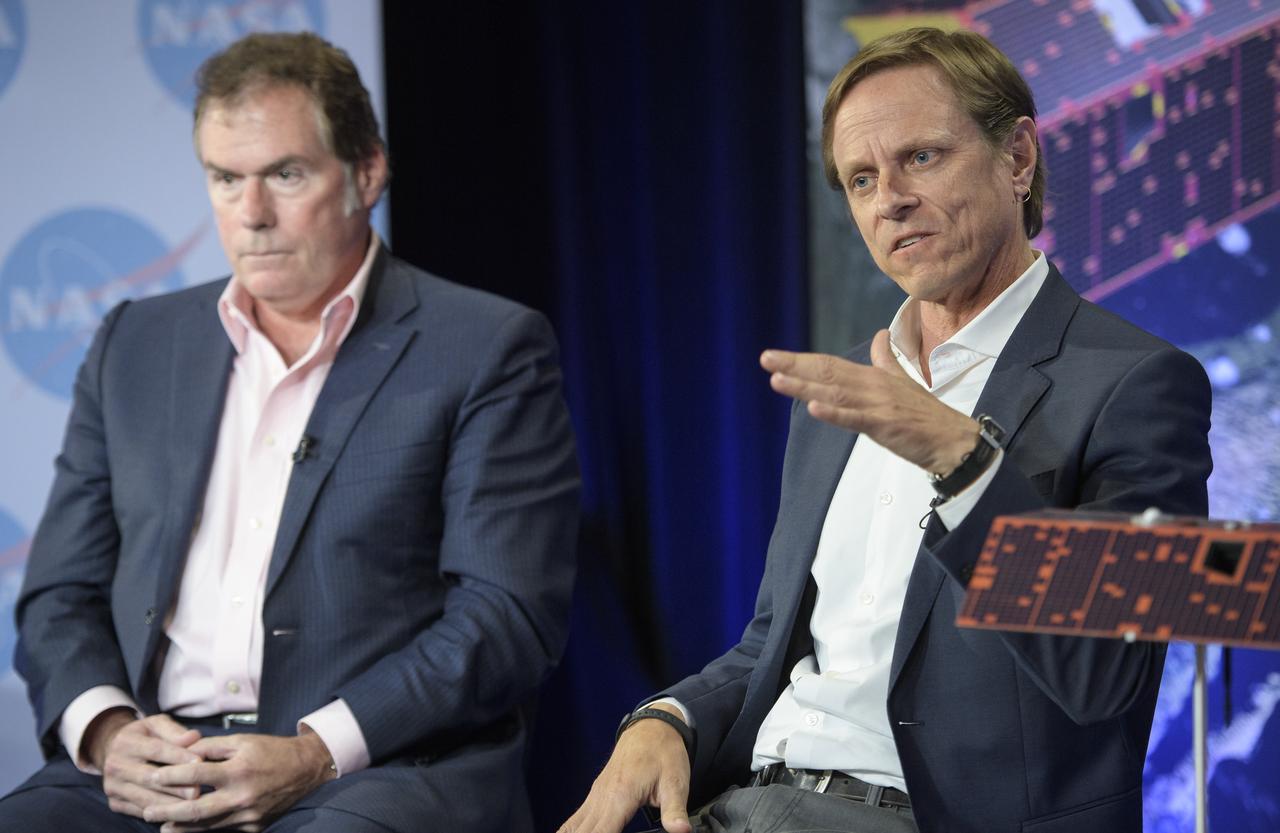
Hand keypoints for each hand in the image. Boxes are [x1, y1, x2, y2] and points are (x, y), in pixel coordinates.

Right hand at [88, 711, 202, 819]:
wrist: (112, 750)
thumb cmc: (144, 736)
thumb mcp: (156, 724)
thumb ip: (174, 730)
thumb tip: (193, 737)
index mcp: (126, 742)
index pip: (155, 750)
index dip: (178, 756)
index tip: (199, 762)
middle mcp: (115, 765)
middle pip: (149, 778)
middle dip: (174, 786)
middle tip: (197, 791)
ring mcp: (113, 786)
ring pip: (144, 798)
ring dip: (168, 804)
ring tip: (191, 805)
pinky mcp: (115, 803)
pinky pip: (138, 810)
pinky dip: (158, 814)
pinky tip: (177, 814)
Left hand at [145, 730, 335, 832]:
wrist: (306, 769)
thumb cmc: (272, 751)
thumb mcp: (243, 741)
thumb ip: (212, 747)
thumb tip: (184, 753)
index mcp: (239, 769)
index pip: (196, 773)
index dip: (171, 775)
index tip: (152, 776)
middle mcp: (242, 795)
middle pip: (196, 810)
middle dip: (168, 812)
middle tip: (147, 813)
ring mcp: (249, 814)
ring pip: (208, 826)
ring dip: (182, 827)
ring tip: (163, 827)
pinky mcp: (255, 826)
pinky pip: (225, 830)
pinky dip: (206, 830)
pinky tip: (191, 829)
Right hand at [558, 704, 692, 832]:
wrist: (652, 727)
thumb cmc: (665, 753)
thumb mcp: (676, 781)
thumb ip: (675, 809)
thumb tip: (682, 831)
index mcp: (621, 796)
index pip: (601, 832)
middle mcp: (601, 797)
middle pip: (580, 832)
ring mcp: (595, 796)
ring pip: (572, 826)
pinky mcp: (596, 795)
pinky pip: (576, 819)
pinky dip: (570, 832)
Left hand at [761, 329, 978, 474]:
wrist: (953, 440)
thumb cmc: (926, 415)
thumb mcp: (902, 381)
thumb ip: (886, 359)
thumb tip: (880, 335)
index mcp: (872, 377)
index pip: (830, 365)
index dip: (801, 360)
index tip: (773, 357)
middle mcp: (872, 386)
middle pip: (826, 373)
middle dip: (794, 365)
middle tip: (765, 358)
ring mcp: (878, 405)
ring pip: (834, 393)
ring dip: (804, 386)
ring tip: (777, 379)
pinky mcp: (885, 425)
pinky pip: (855, 418)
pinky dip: (833, 413)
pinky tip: (813, 407)